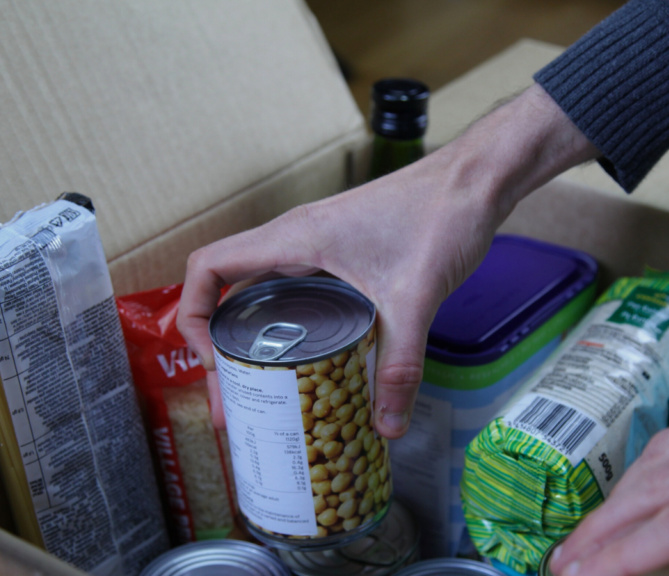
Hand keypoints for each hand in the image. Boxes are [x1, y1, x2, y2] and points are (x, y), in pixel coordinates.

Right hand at [178, 84, 597, 436]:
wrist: (476, 180)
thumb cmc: (439, 215)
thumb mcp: (415, 297)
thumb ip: (401, 364)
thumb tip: (388, 426)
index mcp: (293, 238)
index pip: (208, 267)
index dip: (192, 314)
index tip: (212, 362)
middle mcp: (296, 239)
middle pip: (231, 291)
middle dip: (223, 345)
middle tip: (235, 400)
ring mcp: (319, 246)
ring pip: (265, 292)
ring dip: (255, 336)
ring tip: (264, 390)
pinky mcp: (344, 255)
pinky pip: (298, 291)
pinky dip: (292, 326)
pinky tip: (314, 362)